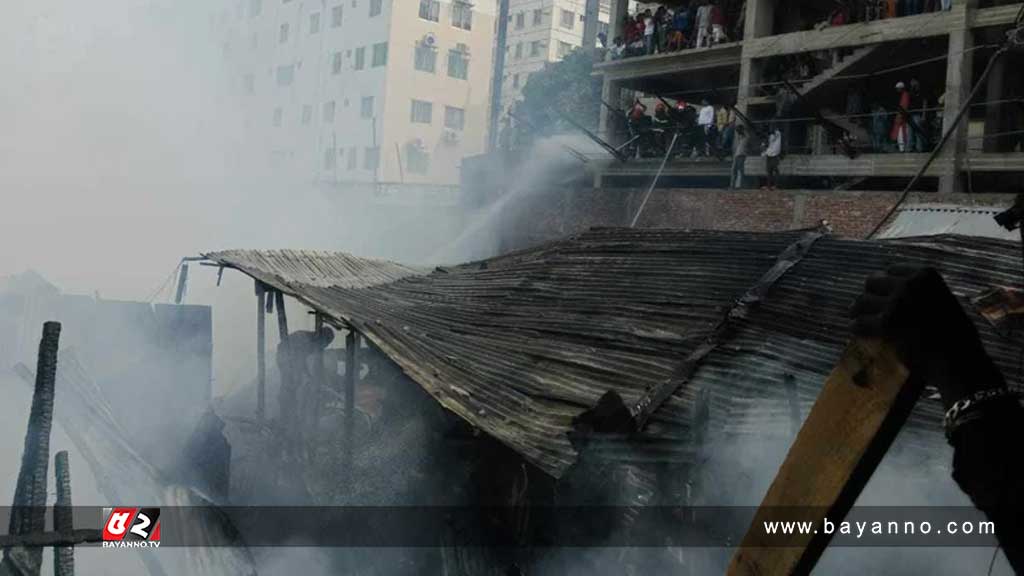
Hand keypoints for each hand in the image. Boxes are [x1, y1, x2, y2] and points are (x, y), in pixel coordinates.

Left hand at [850, 266, 1005, 408]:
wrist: (959, 360)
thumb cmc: (956, 335)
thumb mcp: (942, 301)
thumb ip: (920, 292)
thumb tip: (890, 288)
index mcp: (926, 275)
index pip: (892, 270)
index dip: (885, 285)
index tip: (883, 295)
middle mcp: (909, 284)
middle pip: (872, 282)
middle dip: (870, 296)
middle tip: (867, 309)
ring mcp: (896, 303)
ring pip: (861, 302)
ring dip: (859, 312)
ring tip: (859, 320)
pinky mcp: (885, 325)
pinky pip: (859, 323)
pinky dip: (857, 329)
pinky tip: (859, 333)